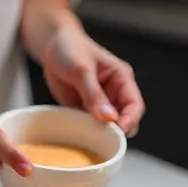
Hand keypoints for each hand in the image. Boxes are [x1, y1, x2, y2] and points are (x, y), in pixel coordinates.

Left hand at [42, 21, 144, 136]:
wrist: (52, 46)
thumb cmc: (70, 49)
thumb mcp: (81, 70)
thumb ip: (94, 94)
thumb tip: (108, 118)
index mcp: (122, 78)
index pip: (135, 104)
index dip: (130, 120)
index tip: (118, 132)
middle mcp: (115, 92)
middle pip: (125, 119)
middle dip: (117, 131)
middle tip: (103, 140)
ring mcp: (101, 103)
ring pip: (109, 126)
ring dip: (101, 134)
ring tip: (89, 137)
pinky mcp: (87, 109)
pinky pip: (92, 126)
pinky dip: (88, 133)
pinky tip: (79, 134)